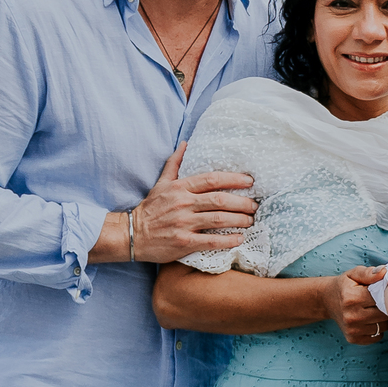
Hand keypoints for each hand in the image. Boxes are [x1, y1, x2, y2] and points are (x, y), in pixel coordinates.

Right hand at [132, 145, 257, 261]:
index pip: (212, 179)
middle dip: (242, 202)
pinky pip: (211, 241)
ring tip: (250, 221)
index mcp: (180, 188)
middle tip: (254, 205)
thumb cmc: (150, 209)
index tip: (249, 182)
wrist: (132, 234)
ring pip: (218, 219)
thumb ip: (175, 164)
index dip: (234, 179)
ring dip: (239, 220)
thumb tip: (185, 144)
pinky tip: (239, 239)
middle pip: (220, 200)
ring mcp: (183, 223)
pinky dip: (228, 240)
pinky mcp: (183, 242)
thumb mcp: (161, 183)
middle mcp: (183, 204)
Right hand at [323, 265, 385, 343]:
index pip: (381, 298)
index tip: (386, 292)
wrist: (327, 300)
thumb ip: (369, 273)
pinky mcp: (352, 338)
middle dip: (387, 307)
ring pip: (382, 326)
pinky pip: (377, 337)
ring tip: (376, 310)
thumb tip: (385, 272)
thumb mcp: (354, 274)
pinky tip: (371, 321)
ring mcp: (351, 329)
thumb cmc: (344, 286)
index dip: (387, 295)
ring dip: (383, 319)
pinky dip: (378, 330)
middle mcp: (351, 315)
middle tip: (383, 301)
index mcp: (352, 297)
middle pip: (383, 314)